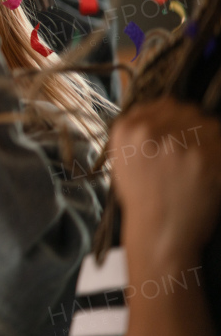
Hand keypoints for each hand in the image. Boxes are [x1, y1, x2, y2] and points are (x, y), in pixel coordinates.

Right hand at [111, 97, 220, 263]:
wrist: (160, 233)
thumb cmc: (144, 199)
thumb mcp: (123, 159)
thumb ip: (139, 130)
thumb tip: (166, 108)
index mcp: (126, 130)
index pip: (163, 103)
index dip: (175, 118)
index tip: (179, 132)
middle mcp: (149, 131)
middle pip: (187, 110)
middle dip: (193, 128)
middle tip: (192, 152)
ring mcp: (179, 143)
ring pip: (209, 125)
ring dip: (210, 141)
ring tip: (199, 164)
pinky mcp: (206, 158)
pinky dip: (219, 156)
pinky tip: (208, 172)